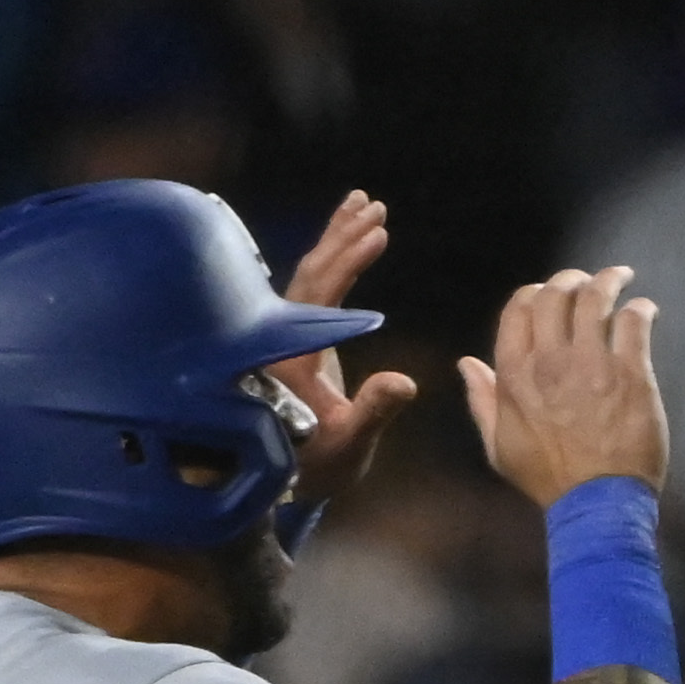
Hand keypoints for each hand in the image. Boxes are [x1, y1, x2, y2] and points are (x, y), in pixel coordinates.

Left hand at [268, 192, 421, 509]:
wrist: (286, 477)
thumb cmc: (317, 464)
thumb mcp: (351, 445)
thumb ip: (374, 412)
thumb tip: (403, 382)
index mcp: (291, 355)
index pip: (319, 295)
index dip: (347, 261)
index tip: (376, 234)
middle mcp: (281, 336)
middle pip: (310, 273)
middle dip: (343, 237)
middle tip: (374, 207)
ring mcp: (286, 334)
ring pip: (308, 274)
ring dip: (337, 238)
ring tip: (365, 206)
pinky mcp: (295, 336)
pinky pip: (311, 286)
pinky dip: (332, 258)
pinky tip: (350, 238)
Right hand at [459, 268, 668, 505]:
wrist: (596, 504)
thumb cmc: (548, 480)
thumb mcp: (499, 445)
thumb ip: (482, 400)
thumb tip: (467, 363)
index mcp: (514, 373)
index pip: (519, 307)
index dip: (535, 292)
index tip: (550, 294)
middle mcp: (549, 360)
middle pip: (556, 293)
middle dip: (572, 279)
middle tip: (588, 281)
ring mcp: (591, 364)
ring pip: (596, 298)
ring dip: (609, 280)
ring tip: (622, 278)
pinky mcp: (631, 373)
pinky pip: (633, 322)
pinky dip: (640, 308)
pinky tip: (645, 310)